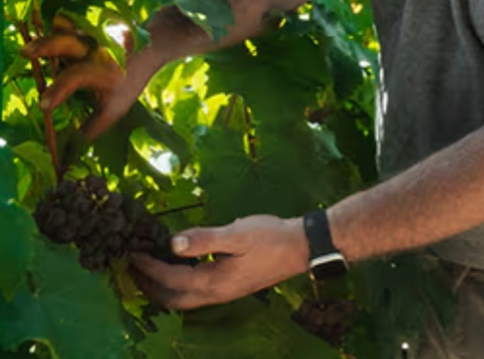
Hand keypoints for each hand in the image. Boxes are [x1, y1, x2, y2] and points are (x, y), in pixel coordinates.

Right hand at [22, 12, 178, 140]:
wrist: (149, 47)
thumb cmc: (129, 82)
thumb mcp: (115, 108)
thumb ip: (91, 128)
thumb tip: (69, 151)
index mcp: (102, 72)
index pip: (76, 79)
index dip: (58, 92)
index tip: (43, 105)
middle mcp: (94, 51)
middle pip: (69, 42)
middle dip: (47, 46)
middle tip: (27, 51)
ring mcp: (89, 35)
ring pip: (67, 29)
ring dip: (49, 35)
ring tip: (31, 44)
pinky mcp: (85, 27)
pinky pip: (67, 25)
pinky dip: (55, 29)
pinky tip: (45, 34)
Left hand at [130, 215, 307, 308]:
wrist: (299, 247)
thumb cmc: (269, 238)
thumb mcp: (236, 234)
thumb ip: (204, 239)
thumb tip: (172, 243)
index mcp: (214, 283)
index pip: (171, 280)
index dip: (149, 268)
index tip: (133, 253)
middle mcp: (216, 294)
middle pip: (172, 299)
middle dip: (149, 285)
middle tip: (132, 267)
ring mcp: (223, 293)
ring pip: (183, 299)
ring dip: (162, 287)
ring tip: (148, 270)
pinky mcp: (230, 286)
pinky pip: (195, 292)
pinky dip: (178, 284)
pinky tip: (180, 267)